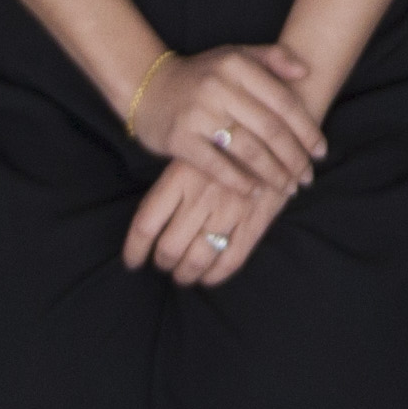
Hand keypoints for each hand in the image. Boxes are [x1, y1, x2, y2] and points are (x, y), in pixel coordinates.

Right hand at [124, 40, 326, 199]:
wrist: (148, 88)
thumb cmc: (201, 76)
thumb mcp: (235, 56)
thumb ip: (272, 58)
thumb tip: (305, 70)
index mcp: (237, 65)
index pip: (283, 102)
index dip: (306, 129)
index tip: (320, 151)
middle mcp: (219, 86)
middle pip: (270, 129)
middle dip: (294, 157)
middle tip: (307, 177)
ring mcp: (198, 113)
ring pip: (249, 150)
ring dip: (274, 173)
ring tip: (288, 187)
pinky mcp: (181, 138)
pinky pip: (218, 166)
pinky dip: (240, 181)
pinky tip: (256, 191)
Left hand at [126, 156, 281, 286]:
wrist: (275, 131)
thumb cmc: (225, 143)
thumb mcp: (191, 153)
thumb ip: (171, 186)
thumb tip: (147, 227)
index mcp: (180, 176)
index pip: (146, 224)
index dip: (134, 250)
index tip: (131, 261)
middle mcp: (202, 195)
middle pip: (169, 247)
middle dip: (162, 263)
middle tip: (163, 264)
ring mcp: (230, 209)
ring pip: (197, 258)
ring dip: (185, 274)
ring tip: (183, 275)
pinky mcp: (255, 220)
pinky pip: (231, 260)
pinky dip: (215, 276)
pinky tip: (208, 277)